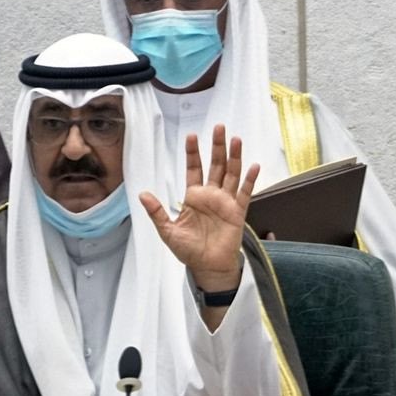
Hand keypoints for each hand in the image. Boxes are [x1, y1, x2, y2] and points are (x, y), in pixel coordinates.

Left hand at [139, 125, 258, 291]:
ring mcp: (226, 202)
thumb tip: (142, 194)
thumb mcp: (167, 231)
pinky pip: (245, 193)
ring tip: (236, 139)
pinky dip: (249, 180)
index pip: (194, 169)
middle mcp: (211, 195)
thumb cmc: (188, 250)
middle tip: (218, 127)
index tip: (192, 136)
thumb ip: (157, 212)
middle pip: (215, 165)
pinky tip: (253, 166)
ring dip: (234, 157)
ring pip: (231, 174)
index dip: (193, 153)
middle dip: (217, 147)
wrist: (207, 267)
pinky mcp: (237, 212)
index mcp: (194, 197)